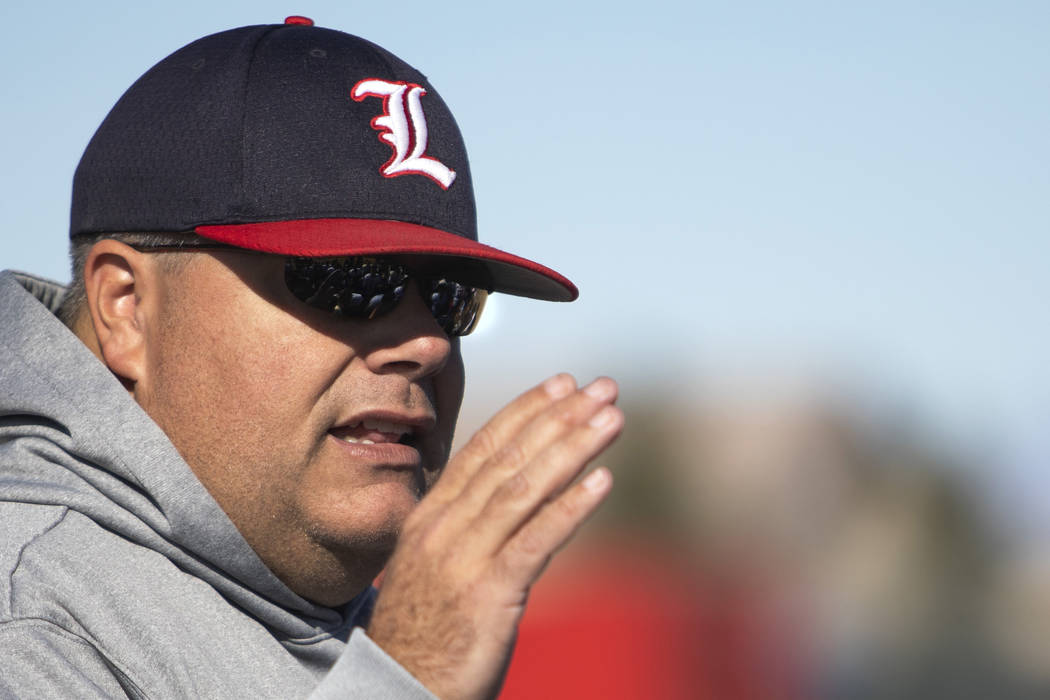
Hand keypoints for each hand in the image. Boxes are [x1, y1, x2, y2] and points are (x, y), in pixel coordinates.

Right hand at [366, 374, 622, 699]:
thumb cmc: (424, 630)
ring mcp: (464, 559)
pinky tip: (603, 481)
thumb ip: (470, 526)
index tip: (564, 383)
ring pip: (525, 489)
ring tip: (613, 419)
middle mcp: (445, 527)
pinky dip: (571, 507)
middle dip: (561, 418)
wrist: (398, 690)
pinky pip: (535, 541)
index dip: (527, 411)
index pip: (484, 447)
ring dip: (573, 448)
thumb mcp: (438, 565)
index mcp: (431, 515)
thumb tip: (517, 492)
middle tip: (604, 388)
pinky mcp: (487, 595)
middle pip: (510, 459)